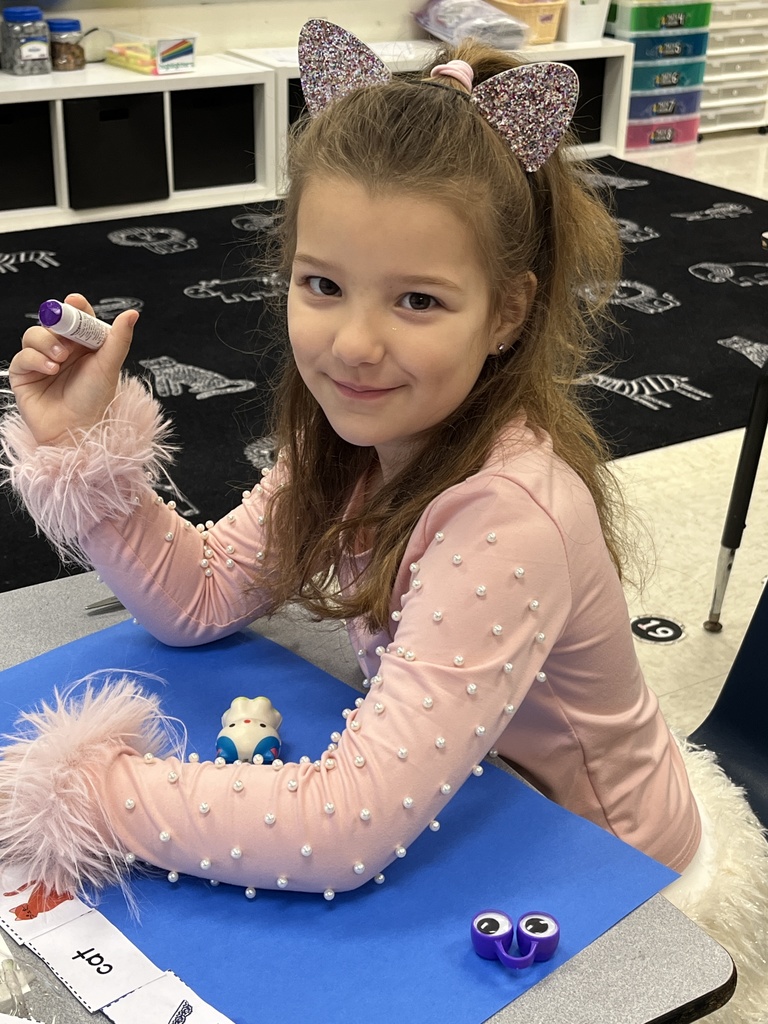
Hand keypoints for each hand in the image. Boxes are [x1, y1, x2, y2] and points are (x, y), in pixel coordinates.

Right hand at [7, 293, 138, 446]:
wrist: (76, 431)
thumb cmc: (95, 402)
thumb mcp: (109, 366)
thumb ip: (119, 339)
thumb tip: (132, 313)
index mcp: (83, 346)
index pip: (77, 317)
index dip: (75, 307)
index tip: (75, 300)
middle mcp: (62, 351)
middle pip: (52, 322)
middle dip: (58, 324)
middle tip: (68, 335)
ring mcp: (42, 362)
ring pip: (34, 335)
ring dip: (46, 342)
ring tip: (61, 359)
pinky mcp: (25, 375)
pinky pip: (22, 356)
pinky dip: (35, 359)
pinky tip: (50, 369)